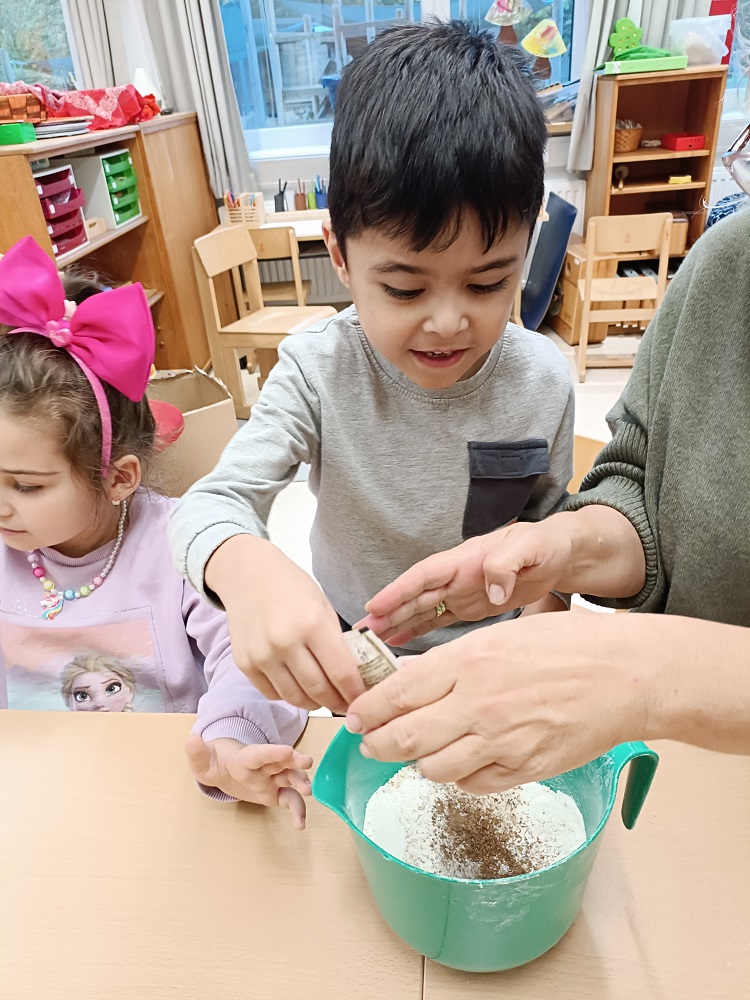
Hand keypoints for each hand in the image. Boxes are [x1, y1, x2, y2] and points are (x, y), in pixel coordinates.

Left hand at [186, 736, 312, 828]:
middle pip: (280, 761)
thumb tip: (193, 739)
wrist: (224, 768)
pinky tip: (300, 824)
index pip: (259, 754)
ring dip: (300, 783)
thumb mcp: (201, 760)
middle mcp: (263, 767)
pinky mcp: (274, 793)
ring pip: (289, 778)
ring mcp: (271, 779)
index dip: (273, 752)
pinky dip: (297, 810)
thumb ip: (197, 753)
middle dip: (294, 761)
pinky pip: (289, 800)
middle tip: (307, 762)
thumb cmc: (214, 762)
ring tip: (308, 792)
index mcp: (245, 758)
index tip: (289, 751)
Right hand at [207, 535, 364, 712]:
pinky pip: (273, 693)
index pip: (341, 672)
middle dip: (337, 702)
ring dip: (314, 703)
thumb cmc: (291, 586)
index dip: (356, 692)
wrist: (247, 574)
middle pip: (319, 690)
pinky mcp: (244, 664)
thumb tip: (353, 676)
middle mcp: (285, 642)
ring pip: (295, 697)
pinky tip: (299, 688)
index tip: (364, 699)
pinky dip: (290, 695)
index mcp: (312, 624)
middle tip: (347, 705)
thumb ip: (337, 641)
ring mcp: (262, 655)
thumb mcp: (323, 606)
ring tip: (325, 699)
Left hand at [346, 613, 647, 793]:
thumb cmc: (567, 646)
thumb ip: (453, 661)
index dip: (368, 709)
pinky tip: (461, 762)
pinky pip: (472, 784)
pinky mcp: (523, 769)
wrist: (624, 676)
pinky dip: (458, 777)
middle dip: (377, 743)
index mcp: (470, 660)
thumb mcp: (502, 635)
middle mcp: (479, 703)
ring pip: (434, 767)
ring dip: (418, 762)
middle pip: (405, 736)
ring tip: (416, 753)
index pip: (399, 692)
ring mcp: (501, 740)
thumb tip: (409, 679)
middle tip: (369, 743)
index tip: (354, 717)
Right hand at [357, 521, 572, 644]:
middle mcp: (457, 576)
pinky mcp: (471, 606)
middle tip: (362, 633)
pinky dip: (417, 631)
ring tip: (372, 642)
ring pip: (421, 610)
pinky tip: (398, 643)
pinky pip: (438, 620)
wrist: (562, 554)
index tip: (374, 605)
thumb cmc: (545, 544)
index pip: (424, 575)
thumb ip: (507, 562)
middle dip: (388, 612)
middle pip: (415, 595)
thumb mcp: (530, 547)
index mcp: (465, 559)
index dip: (399, 590)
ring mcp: (461, 591)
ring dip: (397, 624)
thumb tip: (492, 589)